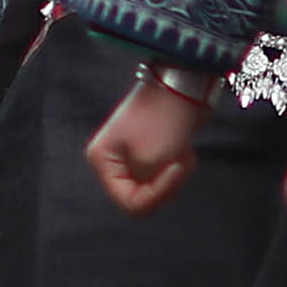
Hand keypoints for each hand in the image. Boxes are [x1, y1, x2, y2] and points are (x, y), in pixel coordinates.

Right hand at [86, 71, 205, 214]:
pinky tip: (184, 151)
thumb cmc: (162, 118)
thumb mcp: (151, 160)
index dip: (156, 194)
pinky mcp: (150, 152)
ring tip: (183, 153)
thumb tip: (146, 196)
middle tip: (181, 161)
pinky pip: (164, 178)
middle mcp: (113, 162)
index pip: (129, 202)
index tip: (175, 170)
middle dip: (167, 185)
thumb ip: (145, 187)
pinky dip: (178, 171)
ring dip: (176, 178)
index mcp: (103, 161)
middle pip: (142, 198)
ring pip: (155, 190)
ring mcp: (131, 157)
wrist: (182, 85)